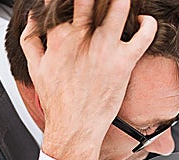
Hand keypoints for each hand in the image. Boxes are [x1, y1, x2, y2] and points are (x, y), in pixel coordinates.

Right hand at [21, 0, 156, 159]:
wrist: (74, 128)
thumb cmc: (58, 102)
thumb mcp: (36, 67)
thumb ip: (31, 38)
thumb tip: (33, 19)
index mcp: (60, 36)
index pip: (64, 0)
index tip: (78, 0)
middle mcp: (82, 37)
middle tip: (103, 0)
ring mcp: (103, 49)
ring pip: (118, 8)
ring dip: (122, 0)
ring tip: (123, 1)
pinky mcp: (122, 63)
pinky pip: (142, 37)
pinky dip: (147, 25)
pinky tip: (143, 23)